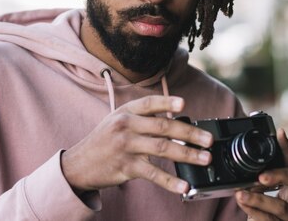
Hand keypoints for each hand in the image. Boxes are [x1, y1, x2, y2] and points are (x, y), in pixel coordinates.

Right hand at [60, 95, 212, 194]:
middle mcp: (126, 126)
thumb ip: (143, 118)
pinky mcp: (126, 167)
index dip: (167, 102)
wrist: (78, 164)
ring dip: (187, 154)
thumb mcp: (118, 120)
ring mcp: (126, 147)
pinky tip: (184, 185)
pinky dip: (170, 181)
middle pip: (163, 127)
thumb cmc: (104, 140)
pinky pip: (153, 174)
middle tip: (208, 139)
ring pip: (163, 148)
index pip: (149, 104)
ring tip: (204, 158)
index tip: (184, 104)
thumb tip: (175, 120)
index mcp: (126, 112)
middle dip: (190, 133)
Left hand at [235, 128, 287, 220]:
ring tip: (240, 194)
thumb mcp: (267, 197)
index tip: (279, 132)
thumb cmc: (269, 216)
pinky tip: (245, 208)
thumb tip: (244, 166)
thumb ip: (260, 184)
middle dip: (279, 175)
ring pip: (281, 207)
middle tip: (260, 175)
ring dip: (259, 199)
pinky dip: (255, 214)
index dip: (287, 148)